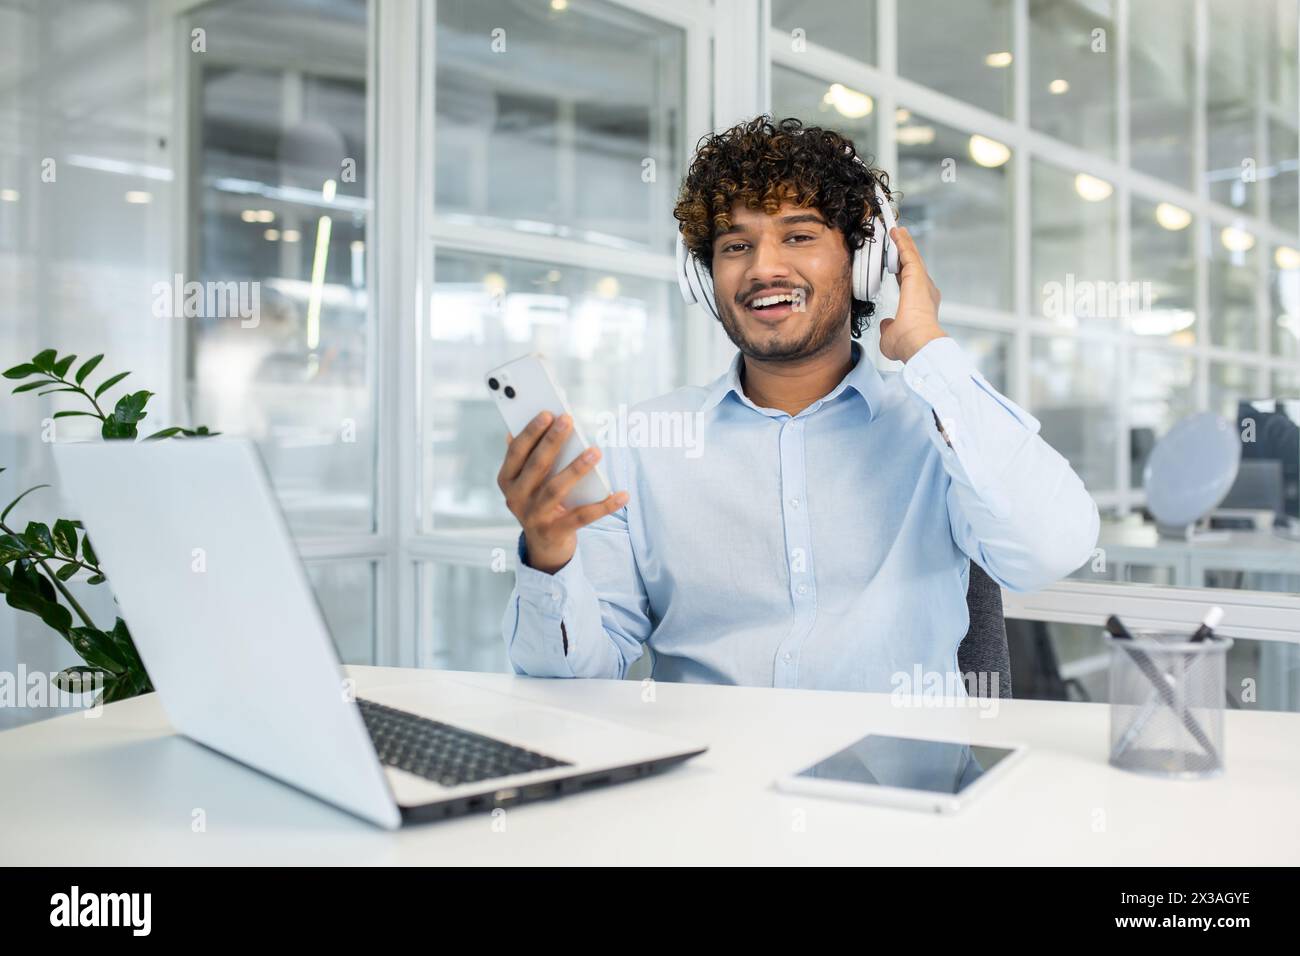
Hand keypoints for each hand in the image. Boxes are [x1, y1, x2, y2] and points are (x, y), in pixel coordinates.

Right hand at [497, 411, 628, 574]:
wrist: (544, 546)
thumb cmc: (539, 500)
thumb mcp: (529, 480)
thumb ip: (530, 456)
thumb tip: (535, 424)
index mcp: (507, 480)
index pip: (516, 451)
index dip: (530, 432)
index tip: (547, 412)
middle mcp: (515, 499)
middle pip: (536, 466)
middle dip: (552, 441)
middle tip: (569, 420)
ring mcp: (534, 517)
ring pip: (556, 489)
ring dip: (576, 469)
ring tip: (595, 451)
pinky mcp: (555, 532)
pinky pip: (582, 517)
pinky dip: (604, 506)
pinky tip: (622, 494)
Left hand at [878, 226, 947, 362]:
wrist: (918, 342)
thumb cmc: (908, 344)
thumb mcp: (892, 336)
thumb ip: (889, 328)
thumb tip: (887, 324)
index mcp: (920, 305)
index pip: (909, 284)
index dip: (901, 271)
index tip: (896, 264)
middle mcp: (925, 292)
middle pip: (912, 267)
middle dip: (904, 252)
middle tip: (898, 238)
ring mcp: (923, 283)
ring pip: (911, 257)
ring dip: (903, 243)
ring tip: (896, 230)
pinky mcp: (917, 276)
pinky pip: (908, 254)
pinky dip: (902, 242)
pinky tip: (896, 231)